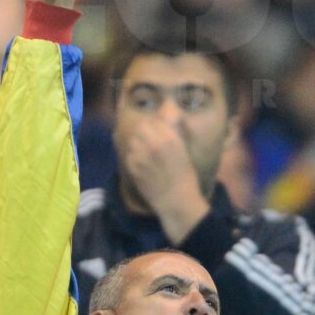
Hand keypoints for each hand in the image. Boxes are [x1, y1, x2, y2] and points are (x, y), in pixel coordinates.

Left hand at [122, 116, 208, 237]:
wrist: (176, 201)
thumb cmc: (185, 177)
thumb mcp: (184, 150)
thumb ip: (173, 132)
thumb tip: (167, 113)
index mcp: (170, 139)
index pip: (154, 120)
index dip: (155, 125)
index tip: (157, 131)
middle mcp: (154, 144)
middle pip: (141, 127)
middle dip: (144, 132)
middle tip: (149, 140)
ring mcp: (141, 156)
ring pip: (133, 140)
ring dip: (138, 144)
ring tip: (145, 152)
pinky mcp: (132, 168)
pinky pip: (129, 155)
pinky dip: (134, 157)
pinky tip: (142, 164)